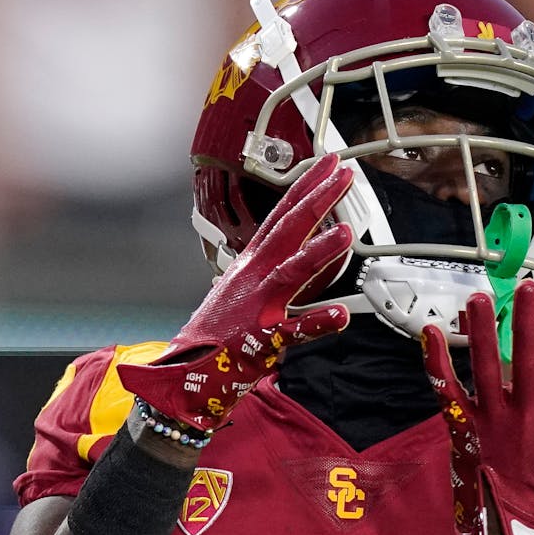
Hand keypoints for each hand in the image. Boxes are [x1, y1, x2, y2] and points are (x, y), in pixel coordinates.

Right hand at [118, 154, 353, 433]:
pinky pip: (293, 331)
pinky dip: (315, 323)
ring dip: (318, 252)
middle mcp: (256, 275)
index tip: (330, 163)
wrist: (187, 370)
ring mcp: (258, 306)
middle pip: (290, 230)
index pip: (284, 214)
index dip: (307, 186)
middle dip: (318, 199)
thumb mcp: (247, 285)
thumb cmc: (221, 329)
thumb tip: (309, 247)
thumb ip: (279, 265)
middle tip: (345, 174)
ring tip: (346, 233)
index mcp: (254, 261)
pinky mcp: (261, 340)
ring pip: (291, 273)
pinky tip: (340, 316)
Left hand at [422, 280, 533, 534]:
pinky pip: (447, 391)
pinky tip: (431, 332)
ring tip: (479, 297)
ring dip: (483, 331)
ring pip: (485, 368)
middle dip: (528, 321)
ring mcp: (492, 422)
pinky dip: (437, 362)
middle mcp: (526, 417)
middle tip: (528, 286)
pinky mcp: (465, 430)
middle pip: (528, 359)